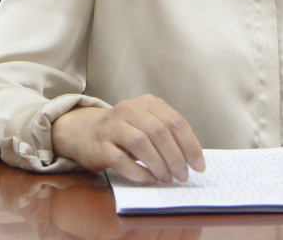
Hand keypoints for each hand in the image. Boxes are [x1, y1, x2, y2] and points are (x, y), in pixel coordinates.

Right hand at [52, 94, 205, 183]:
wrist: (84, 132)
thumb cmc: (125, 131)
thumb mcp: (147, 124)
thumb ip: (168, 135)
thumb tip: (192, 160)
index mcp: (148, 103)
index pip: (176, 122)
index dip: (190, 145)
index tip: (199, 165)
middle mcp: (130, 110)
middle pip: (160, 132)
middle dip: (175, 157)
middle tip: (182, 175)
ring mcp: (112, 126)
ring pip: (141, 144)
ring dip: (158, 164)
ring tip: (166, 178)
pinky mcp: (99, 145)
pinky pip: (121, 160)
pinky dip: (138, 171)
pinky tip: (148, 178)